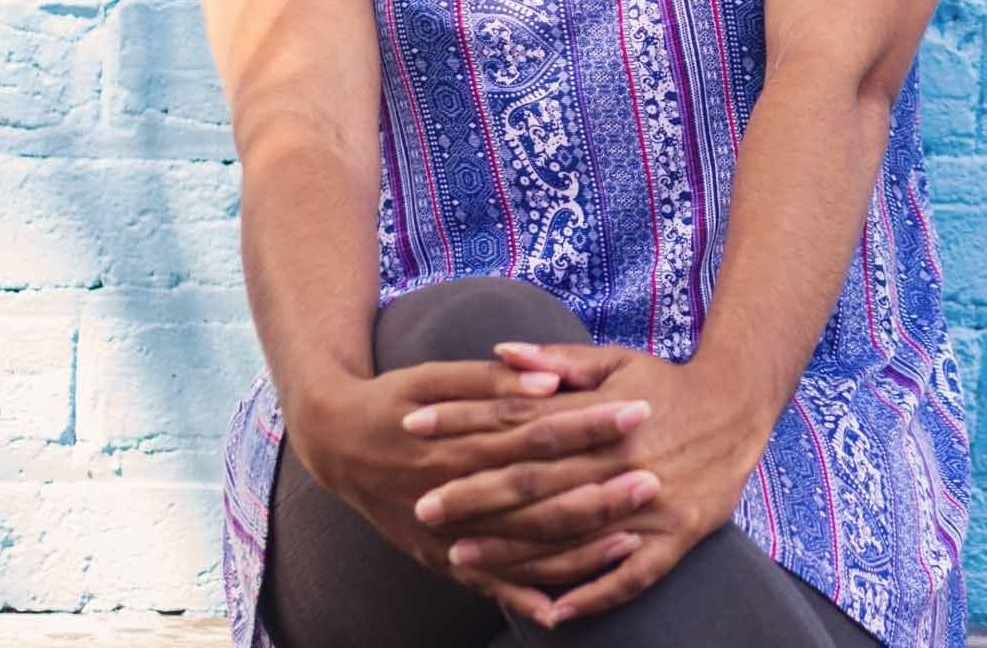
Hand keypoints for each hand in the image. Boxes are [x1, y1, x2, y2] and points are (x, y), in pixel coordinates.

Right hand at [282, 358, 663, 610]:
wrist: (333, 445)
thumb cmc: (392, 399)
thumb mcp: (434, 377)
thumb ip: (492, 383)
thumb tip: (549, 383)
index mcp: (458, 441)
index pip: (538, 433)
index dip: (589, 423)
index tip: (639, 410)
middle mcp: (454, 494)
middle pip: (539, 496)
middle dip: (599, 489)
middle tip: (653, 479)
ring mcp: (446, 534)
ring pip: (523, 549)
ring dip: (579, 549)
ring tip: (634, 539)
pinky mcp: (439, 560)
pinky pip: (491, 586)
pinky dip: (527, 599)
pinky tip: (567, 609)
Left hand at [410, 339, 772, 627]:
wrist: (740, 406)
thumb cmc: (667, 384)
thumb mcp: (615, 361)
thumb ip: (558, 358)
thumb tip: (499, 352)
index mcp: (598, 417)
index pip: (517, 420)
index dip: (464, 424)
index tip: (414, 428)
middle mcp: (617, 463)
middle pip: (534, 483)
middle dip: (474, 496)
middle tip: (423, 509)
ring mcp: (647, 504)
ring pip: (571, 535)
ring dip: (514, 551)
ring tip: (461, 558)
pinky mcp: (675, 537)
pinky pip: (630, 577)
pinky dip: (591, 595)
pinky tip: (552, 614)